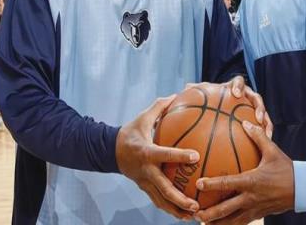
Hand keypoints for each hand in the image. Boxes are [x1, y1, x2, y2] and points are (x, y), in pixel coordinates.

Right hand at [116, 95, 199, 220]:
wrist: (110, 151)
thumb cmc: (130, 132)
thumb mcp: (142, 117)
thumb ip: (159, 107)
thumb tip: (177, 94)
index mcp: (146, 152)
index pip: (164, 154)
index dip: (179, 155)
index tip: (196, 156)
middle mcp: (145, 170)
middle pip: (162, 188)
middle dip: (179, 198)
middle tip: (195, 204)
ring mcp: (144, 182)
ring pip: (160, 201)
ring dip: (176, 210)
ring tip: (194, 216)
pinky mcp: (144, 188)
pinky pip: (158, 201)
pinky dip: (171, 209)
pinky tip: (185, 214)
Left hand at [186, 77, 272, 137]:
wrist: (219, 114)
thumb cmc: (210, 104)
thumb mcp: (204, 99)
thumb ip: (198, 93)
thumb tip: (186, 87)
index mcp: (235, 88)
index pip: (238, 82)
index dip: (238, 86)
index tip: (235, 94)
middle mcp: (247, 97)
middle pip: (256, 98)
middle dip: (259, 107)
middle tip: (257, 116)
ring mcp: (253, 109)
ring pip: (264, 114)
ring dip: (266, 122)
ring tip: (266, 133)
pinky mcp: (257, 122)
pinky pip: (263, 128)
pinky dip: (264, 136)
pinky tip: (263, 147)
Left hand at [194, 121, 293, 223]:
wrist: (303, 189)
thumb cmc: (287, 169)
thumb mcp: (273, 151)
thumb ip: (258, 136)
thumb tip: (246, 123)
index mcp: (252, 181)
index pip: (228, 183)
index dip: (212, 184)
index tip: (199, 184)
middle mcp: (251, 198)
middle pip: (226, 210)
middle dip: (209, 213)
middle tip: (194, 214)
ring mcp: (255, 209)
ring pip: (232, 221)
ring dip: (217, 223)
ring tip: (203, 223)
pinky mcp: (259, 215)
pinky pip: (241, 222)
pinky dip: (230, 224)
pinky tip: (221, 224)